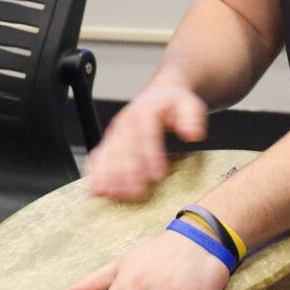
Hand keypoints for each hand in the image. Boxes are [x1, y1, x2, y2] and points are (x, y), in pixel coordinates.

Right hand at [85, 80, 208, 200]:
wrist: (159, 94)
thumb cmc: (173, 104)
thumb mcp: (189, 104)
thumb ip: (192, 118)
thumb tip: (194, 134)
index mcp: (146, 111)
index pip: (147, 134)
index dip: (151, 155)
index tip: (158, 175)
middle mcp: (126, 121)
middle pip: (124, 147)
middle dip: (128, 172)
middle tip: (135, 192)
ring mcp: (115, 131)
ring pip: (109, 154)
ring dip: (109, 176)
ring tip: (113, 195)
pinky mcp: (110, 140)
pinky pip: (99, 156)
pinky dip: (96, 172)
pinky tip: (97, 188)